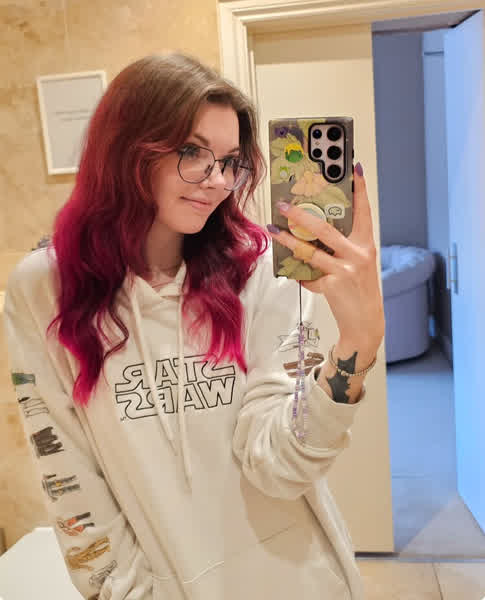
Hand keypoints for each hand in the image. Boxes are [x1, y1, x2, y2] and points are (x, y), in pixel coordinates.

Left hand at [267, 163, 384, 347]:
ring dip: (288, 240)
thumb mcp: (359, 263)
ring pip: (310, 251)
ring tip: (273, 229)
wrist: (366, 322)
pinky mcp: (332, 286)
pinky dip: (300, 274)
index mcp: (366, 245)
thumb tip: (314, 230)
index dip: (359, 189)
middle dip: (302, 214)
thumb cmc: (360, 289)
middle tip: (283, 204)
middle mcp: (358, 254)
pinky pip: (309, 276)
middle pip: (325, 229)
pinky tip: (294, 272)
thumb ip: (342, 246)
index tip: (353, 167)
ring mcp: (345, 270)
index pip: (364, 211)